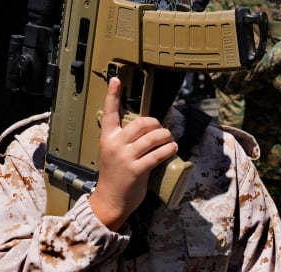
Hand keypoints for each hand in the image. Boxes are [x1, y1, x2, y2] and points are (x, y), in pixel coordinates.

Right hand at [89, 77, 176, 231]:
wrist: (110, 201)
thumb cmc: (115, 176)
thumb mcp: (113, 153)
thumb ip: (125, 140)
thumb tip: (148, 127)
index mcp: (107, 138)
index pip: (110, 113)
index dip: (113, 95)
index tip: (116, 79)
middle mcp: (115, 145)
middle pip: (141, 123)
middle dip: (156, 124)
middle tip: (162, 130)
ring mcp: (126, 158)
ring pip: (153, 137)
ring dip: (166, 136)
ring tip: (169, 140)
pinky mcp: (137, 170)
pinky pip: (158, 154)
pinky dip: (169, 149)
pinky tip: (172, 148)